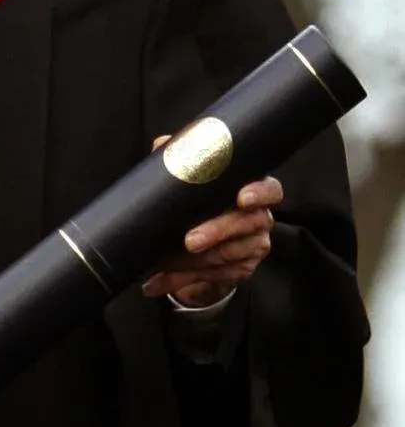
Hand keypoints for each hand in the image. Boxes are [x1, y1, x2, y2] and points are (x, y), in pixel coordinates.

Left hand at [142, 136, 282, 307]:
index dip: (260, 193)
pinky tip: (157, 282)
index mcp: (253, 190)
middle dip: (217, 232)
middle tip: (190, 241)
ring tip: (163, 263)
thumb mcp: (192, 181)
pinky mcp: (241, 270)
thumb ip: (181, 160)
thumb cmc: (200, 203)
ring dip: (192, 261)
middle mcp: (260, 218)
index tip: (242, 198)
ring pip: (227, 255)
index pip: (270, 189)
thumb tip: (162, 144)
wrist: (196, 243)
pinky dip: (181, 280)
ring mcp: (254, 246)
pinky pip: (213, 276)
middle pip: (248, 224)